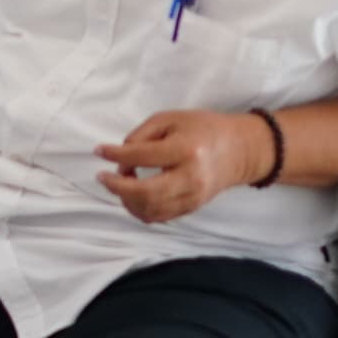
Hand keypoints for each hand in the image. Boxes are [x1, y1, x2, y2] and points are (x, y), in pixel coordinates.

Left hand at [97, 109, 275, 224]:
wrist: (239, 150)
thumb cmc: (201, 129)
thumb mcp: (170, 119)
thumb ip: (141, 137)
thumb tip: (119, 161)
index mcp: (186, 150)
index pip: (142, 156)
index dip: (115, 154)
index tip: (99, 151)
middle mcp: (191, 177)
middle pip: (145, 193)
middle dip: (117, 187)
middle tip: (103, 177)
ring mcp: (193, 197)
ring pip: (150, 210)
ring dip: (126, 200)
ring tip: (120, 183)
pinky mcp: (192, 208)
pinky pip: (159, 217)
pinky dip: (140, 209)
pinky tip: (133, 195)